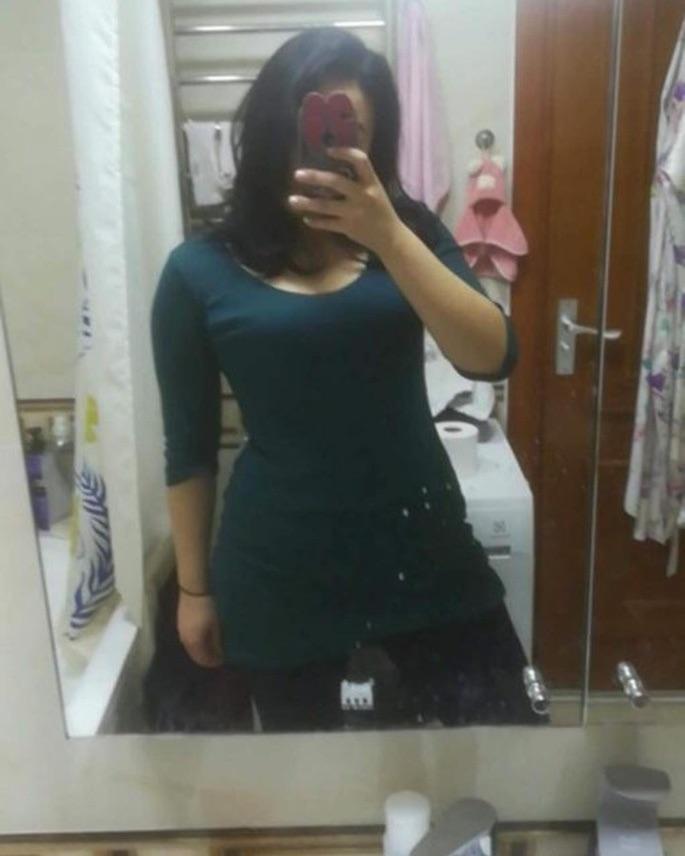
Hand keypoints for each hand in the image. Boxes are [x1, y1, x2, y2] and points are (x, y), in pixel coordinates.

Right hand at [177, 592, 223, 667]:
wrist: (193, 590)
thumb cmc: (207, 607)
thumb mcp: (215, 625)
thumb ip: (215, 641)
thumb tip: (219, 654)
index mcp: (194, 642)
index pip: (203, 659)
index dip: (213, 662)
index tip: (222, 660)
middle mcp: (185, 641)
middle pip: (195, 656)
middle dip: (206, 658)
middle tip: (217, 655)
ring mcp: (181, 633)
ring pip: (191, 648)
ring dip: (200, 651)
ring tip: (211, 647)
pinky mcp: (180, 625)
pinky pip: (188, 641)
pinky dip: (196, 644)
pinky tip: (203, 638)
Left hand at [288, 147, 404, 256]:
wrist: (390, 237)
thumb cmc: (381, 210)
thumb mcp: (376, 191)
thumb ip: (359, 181)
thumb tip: (334, 169)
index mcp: (372, 183)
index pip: (360, 161)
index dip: (345, 153)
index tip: (328, 151)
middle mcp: (363, 195)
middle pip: (336, 182)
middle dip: (315, 177)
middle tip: (297, 175)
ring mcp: (354, 212)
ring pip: (326, 205)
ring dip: (307, 203)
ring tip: (291, 200)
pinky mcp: (348, 227)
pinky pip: (327, 223)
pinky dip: (316, 222)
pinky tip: (307, 219)